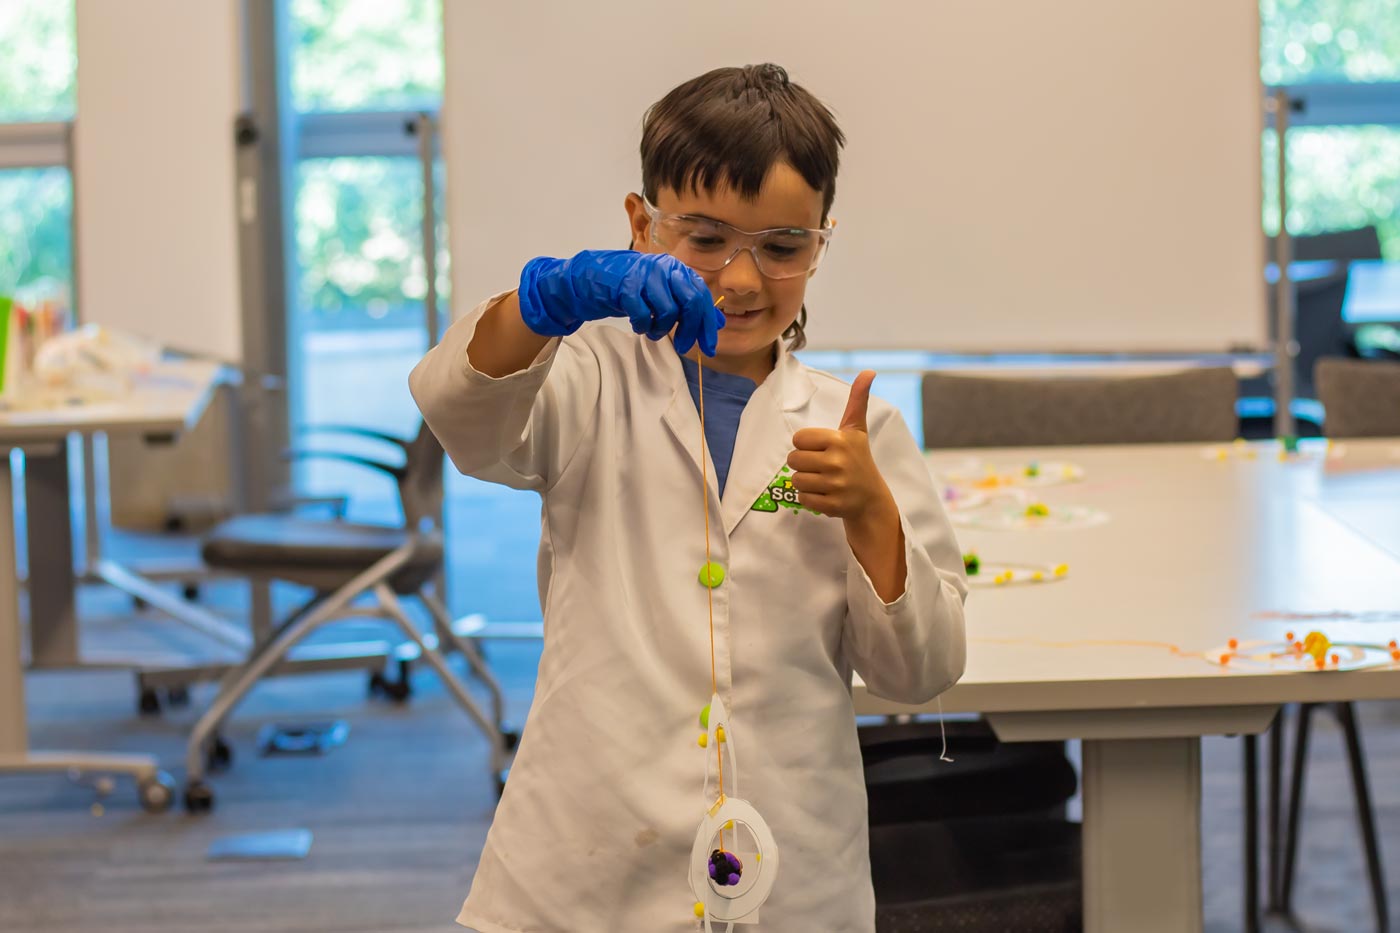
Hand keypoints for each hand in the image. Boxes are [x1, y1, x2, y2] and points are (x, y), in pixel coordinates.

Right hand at [517, 250, 724, 354]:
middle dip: (691, 330)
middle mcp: (664, 268)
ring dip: (661, 329)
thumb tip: (719, 322)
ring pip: (668, 311)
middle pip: (691, 302)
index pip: (702, 297)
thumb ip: (689, 305)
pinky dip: (643, 326)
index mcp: (676, 269)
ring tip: (652, 331)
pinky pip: (644, 315)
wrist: (590, 278)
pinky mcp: (626, 287)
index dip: (708, 324)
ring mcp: (644, 276)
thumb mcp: (663, 295)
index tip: (709, 347)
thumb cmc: (629, 288)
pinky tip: (638, 324)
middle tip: (684, 347)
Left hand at [787, 371, 894, 521]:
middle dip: (803, 464)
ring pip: (795, 480)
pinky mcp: (831, 505)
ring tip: (822, 480)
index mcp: (840, 440)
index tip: (822, 449)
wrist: (870, 497)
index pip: (798, 439)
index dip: (806, 445)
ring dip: (805, 481)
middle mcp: (838, 462)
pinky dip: (809, 498)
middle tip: (821, 466)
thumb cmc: (858, 458)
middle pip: (793, 460)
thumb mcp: (857, 429)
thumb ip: (858, 400)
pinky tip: (825, 494)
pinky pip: (802, 499)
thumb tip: (868, 371)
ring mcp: (835, 485)